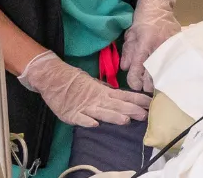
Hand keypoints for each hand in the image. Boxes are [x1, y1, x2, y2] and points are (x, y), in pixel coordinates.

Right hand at [19, 50, 151, 126]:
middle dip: (131, 110)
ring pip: (101, 112)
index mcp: (102, 92)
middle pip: (116, 105)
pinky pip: (80, 119)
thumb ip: (106, 92)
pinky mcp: (70, 114)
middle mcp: (95, 99)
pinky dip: (87, 121)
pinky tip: (95, 124)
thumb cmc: (74, 81)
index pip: (123, 95)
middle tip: (145, 115)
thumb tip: (122, 96)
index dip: (137, 99)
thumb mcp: (94, 84)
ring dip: (113, 116)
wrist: (52, 78)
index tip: (150, 102)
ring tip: (126, 120)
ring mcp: (83, 107)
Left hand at [121, 0, 181, 91]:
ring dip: (158, 79)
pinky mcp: (178, 46)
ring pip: (165, 73)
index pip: (138, 69)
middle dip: (147, 85)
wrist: (159, 5)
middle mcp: (158, 48)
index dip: (135, 81)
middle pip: (153, 76)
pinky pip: (174, 64)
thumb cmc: (142, 19)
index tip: (134, 85)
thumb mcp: (130, 34)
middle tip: (144, 85)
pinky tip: (165, 73)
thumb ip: (127, 52)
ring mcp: (170, 47)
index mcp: (144, 44)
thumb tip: (125, 68)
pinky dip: (169, 71)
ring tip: (154, 82)